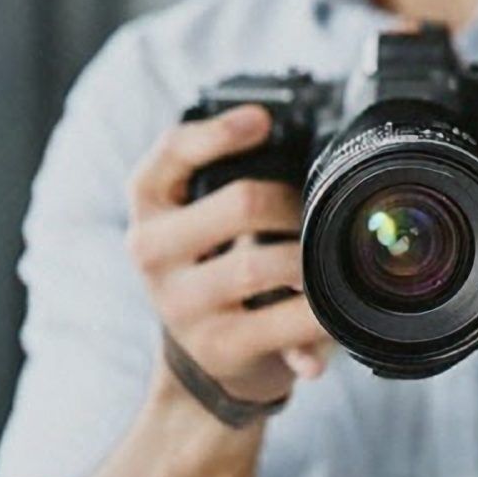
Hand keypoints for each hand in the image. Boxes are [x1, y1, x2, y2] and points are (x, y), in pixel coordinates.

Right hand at [127, 107, 334, 412]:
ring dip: (307, 259)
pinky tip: (329, 317)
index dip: (219, 132)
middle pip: (240, 203)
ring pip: (262, 264)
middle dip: (292, 202)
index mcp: (148, 205)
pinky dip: (315, 318)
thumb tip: (277, 132)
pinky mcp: (218, 345)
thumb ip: (224, 178)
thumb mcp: (198, 220)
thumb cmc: (211, 267)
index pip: (172, 151)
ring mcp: (181, 303)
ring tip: (324, 259)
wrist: (203, 357)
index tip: (262, 119)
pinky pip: (283, 323)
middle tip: (313, 211)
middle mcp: (152, 251)